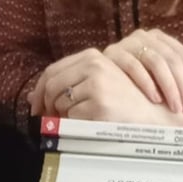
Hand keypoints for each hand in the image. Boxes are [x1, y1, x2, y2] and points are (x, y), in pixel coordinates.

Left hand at [28, 48, 160, 122]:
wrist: (151, 112)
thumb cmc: (123, 98)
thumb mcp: (96, 82)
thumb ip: (68, 83)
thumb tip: (31, 96)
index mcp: (92, 56)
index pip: (52, 70)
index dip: (40, 90)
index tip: (38, 107)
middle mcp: (93, 65)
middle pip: (52, 85)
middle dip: (46, 105)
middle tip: (49, 119)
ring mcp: (96, 84)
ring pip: (60, 103)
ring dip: (64, 116)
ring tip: (81, 119)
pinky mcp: (99, 104)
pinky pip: (72, 118)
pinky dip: (77, 125)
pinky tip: (92, 123)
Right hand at [103, 28, 182, 114]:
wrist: (98, 78)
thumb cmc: (134, 80)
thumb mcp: (160, 76)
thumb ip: (181, 75)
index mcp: (158, 38)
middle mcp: (144, 36)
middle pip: (172, 58)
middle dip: (182, 85)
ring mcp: (128, 43)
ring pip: (156, 61)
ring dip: (168, 86)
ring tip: (174, 107)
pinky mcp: (113, 53)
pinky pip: (134, 66)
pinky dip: (147, 83)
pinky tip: (155, 98)